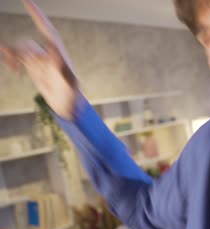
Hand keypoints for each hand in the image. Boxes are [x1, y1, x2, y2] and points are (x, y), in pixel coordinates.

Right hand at [0, 0, 77, 119]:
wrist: (68, 108)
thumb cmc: (73, 97)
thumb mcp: (70, 84)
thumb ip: (63, 69)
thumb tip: (53, 51)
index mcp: (59, 54)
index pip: (47, 30)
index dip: (38, 15)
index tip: (27, 1)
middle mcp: (49, 54)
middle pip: (29, 44)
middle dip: (22, 52)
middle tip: (20, 70)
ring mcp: (40, 61)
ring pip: (22, 50)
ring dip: (13, 55)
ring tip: (15, 70)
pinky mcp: (33, 68)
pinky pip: (18, 57)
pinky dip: (10, 56)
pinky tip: (6, 59)